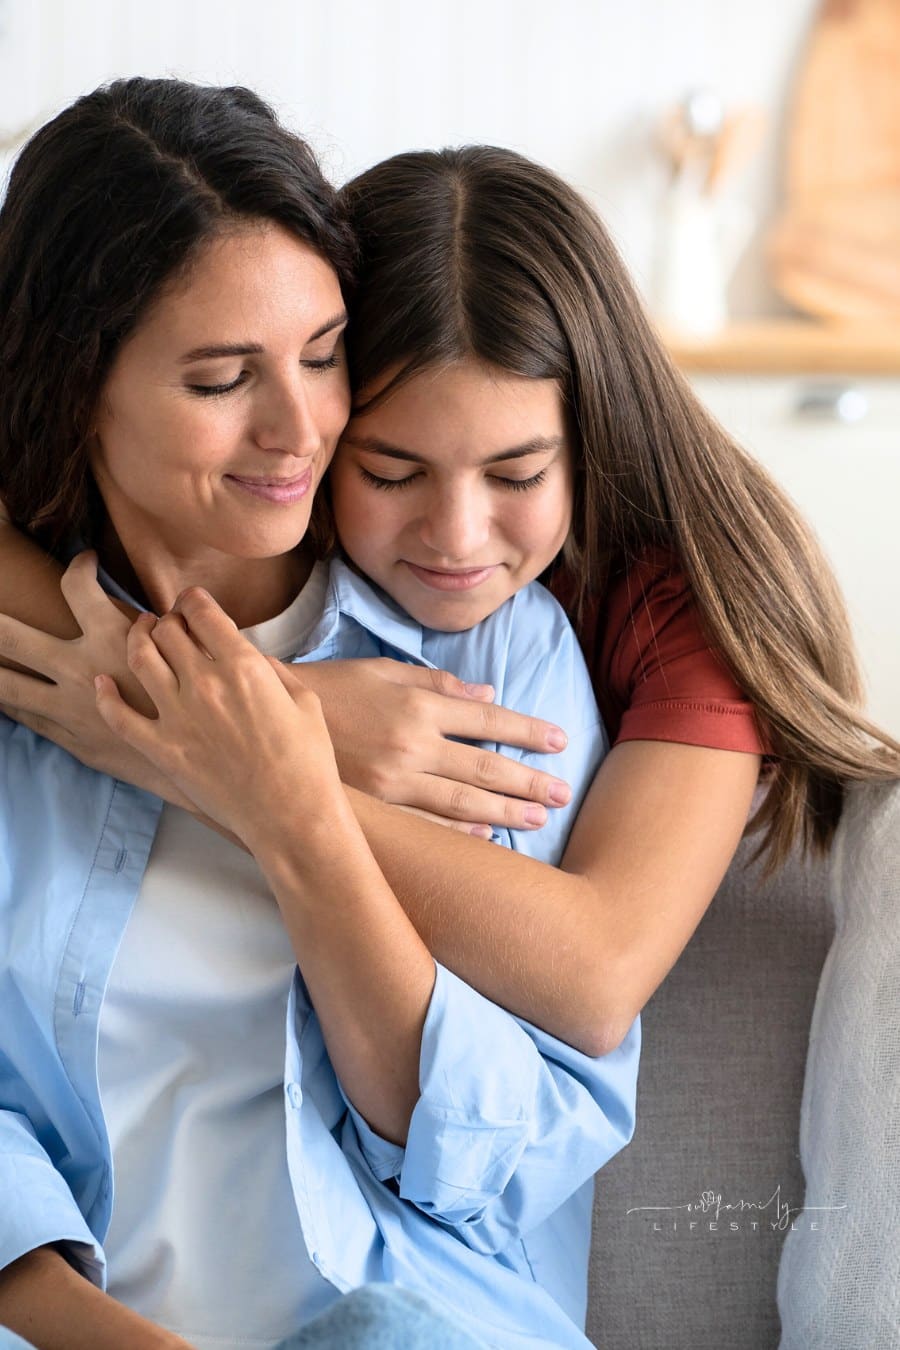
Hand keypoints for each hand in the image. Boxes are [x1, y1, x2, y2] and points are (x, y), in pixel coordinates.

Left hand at [0, 552, 194, 804]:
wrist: (205, 767)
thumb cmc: (199, 705)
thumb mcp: (194, 654)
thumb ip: (172, 628)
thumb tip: (172, 608)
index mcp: (112, 639)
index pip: (77, 586)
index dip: (79, 567)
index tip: (83, 562)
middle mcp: (80, 670)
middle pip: (14, 638)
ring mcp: (70, 709)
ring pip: (9, 687)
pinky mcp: (73, 741)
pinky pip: (30, 721)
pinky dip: (15, 708)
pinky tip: (9, 701)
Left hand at [94, 588, 343, 849]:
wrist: (292, 816)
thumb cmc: (308, 761)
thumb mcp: (306, 701)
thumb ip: (275, 670)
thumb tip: (253, 657)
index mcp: (244, 666)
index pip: (203, 612)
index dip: (192, 599)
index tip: (191, 601)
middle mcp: (205, 684)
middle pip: (168, 630)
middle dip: (167, 619)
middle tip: (168, 621)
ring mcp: (178, 717)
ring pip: (139, 658)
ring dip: (137, 639)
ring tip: (141, 635)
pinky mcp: (162, 749)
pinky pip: (119, 715)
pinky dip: (105, 695)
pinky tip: (102, 683)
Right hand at [295, 658, 572, 831]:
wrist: (266, 720)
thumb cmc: (329, 690)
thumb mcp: (382, 672)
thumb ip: (437, 684)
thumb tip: (488, 696)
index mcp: (416, 706)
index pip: (487, 720)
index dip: (527, 731)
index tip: (558, 742)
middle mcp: (410, 746)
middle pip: (484, 768)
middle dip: (528, 782)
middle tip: (563, 793)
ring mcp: (392, 783)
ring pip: (462, 803)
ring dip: (505, 813)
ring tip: (538, 819)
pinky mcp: (374, 809)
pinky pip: (426, 826)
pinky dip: (459, 834)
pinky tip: (486, 836)